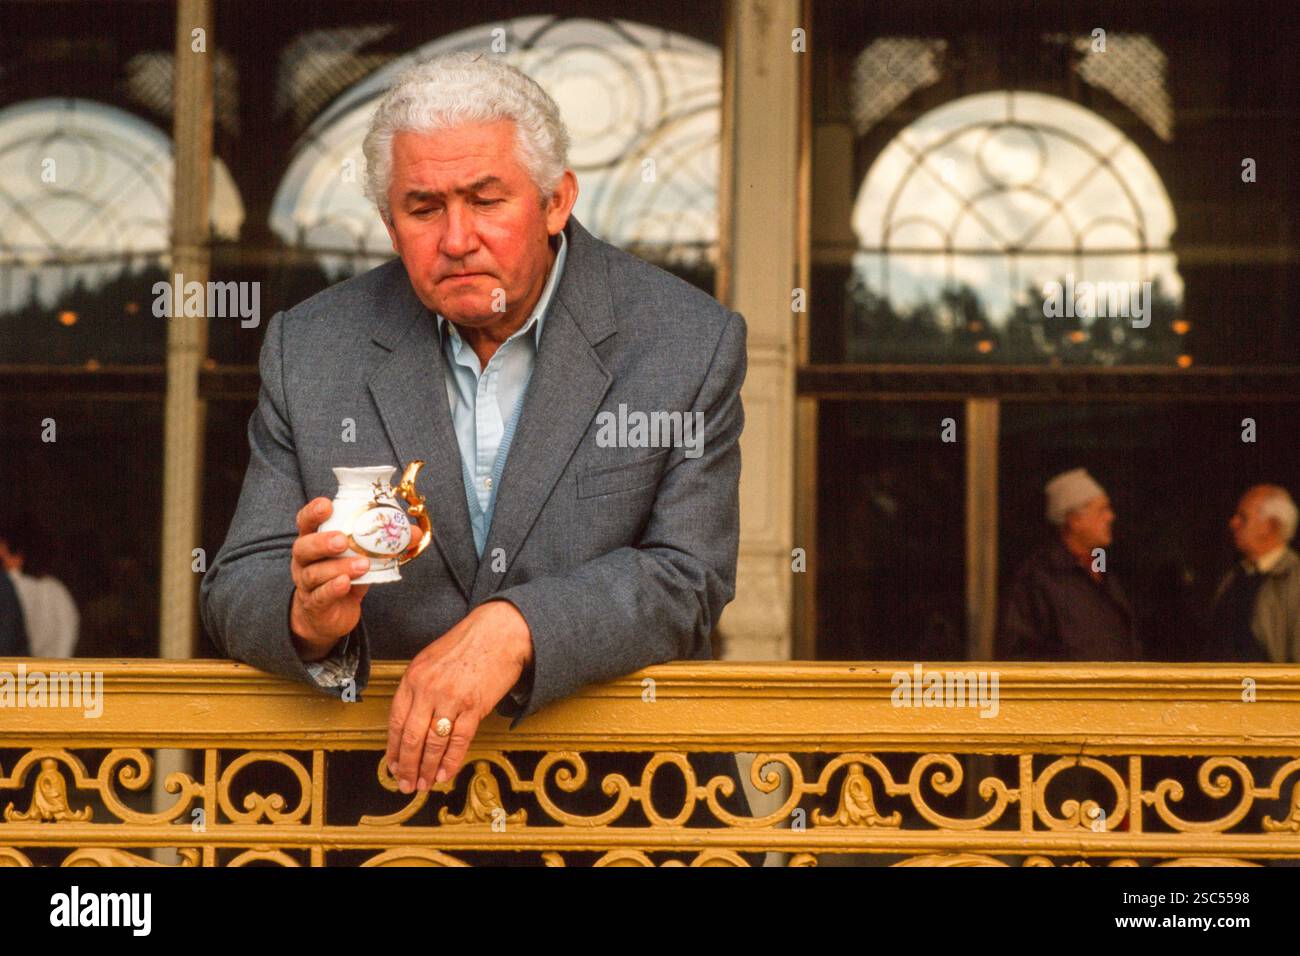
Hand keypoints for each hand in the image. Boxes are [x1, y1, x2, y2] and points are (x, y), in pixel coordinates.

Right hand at [288, 497, 422, 660]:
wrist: (330, 616)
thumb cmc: (345, 577)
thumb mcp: (362, 557)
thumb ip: (384, 544)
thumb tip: (413, 532)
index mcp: (313, 542)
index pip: (306, 522)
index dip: (312, 512)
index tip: (327, 505)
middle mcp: (304, 561)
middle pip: (303, 547)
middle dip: (322, 542)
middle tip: (342, 540)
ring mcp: (306, 584)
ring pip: (314, 573)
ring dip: (339, 567)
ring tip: (362, 564)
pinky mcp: (315, 605)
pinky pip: (320, 596)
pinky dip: (333, 588)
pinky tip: (346, 583)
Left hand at [385, 600, 532, 792]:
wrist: (500, 632)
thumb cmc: (468, 644)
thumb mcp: (432, 659)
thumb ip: (419, 687)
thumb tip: (411, 721)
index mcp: (414, 676)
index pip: (396, 721)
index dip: (393, 748)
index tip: (392, 766)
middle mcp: (428, 688)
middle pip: (411, 737)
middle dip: (406, 766)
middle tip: (405, 784)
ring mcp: (451, 698)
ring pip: (433, 743)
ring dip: (426, 769)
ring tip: (423, 784)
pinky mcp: (474, 706)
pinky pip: (458, 741)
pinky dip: (450, 762)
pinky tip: (444, 774)